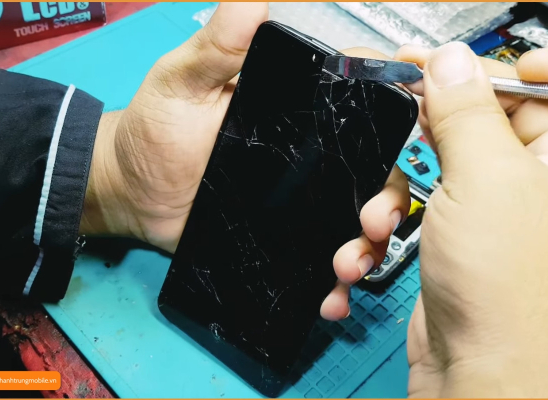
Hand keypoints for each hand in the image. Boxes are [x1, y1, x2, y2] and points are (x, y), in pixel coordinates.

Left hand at [79, 3, 410, 320]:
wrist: (133, 196)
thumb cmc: (155, 131)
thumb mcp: (182, 81)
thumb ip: (218, 45)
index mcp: (297, 109)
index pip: (360, 99)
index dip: (396, 106)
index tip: (414, 123)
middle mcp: (309, 153)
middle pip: (372, 168)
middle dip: (387, 196)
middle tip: (373, 221)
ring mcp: (301, 199)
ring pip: (355, 218)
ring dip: (367, 244)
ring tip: (349, 264)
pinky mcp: (286, 237)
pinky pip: (321, 258)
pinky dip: (334, 281)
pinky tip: (331, 296)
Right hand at [395, 43, 547, 396]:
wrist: (479, 375)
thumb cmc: (508, 292)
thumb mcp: (485, 180)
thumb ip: (467, 113)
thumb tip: (451, 64)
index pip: (538, 85)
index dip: (497, 67)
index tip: (452, 65)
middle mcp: (529, 180)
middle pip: (468, 124)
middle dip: (417, 135)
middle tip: (385, 113)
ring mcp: (485, 211)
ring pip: (425, 169)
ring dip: (385, 195)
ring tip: (375, 222)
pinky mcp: (449, 239)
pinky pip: (408, 211)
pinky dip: (380, 231)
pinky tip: (365, 253)